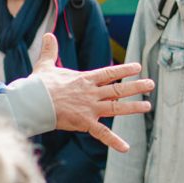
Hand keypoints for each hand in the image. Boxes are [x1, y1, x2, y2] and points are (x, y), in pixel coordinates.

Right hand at [30, 33, 152, 152]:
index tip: (138, 66)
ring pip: (116, 107)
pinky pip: (102, 133)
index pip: (110, 73)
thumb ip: (50, 51)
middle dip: (136, 86)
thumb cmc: (38, 85)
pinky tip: (126, 148)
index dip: (124, 69)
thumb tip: (47, 34)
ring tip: (147, 106)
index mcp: (85, 79)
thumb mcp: (46, 65)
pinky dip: (114, 141)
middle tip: (151, 84)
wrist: (32, 102)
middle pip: (118, 89)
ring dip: (133, 107)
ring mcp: (90, 108)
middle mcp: (91, 93)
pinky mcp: (85, 122)